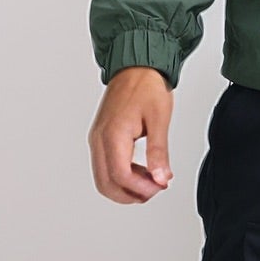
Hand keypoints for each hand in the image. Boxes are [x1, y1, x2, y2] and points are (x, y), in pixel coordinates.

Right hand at [88, 66, 174, 204]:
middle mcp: (100, 138)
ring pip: (103, 178)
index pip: (120, 175)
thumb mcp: (159, 119)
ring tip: (150, 181)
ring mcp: (97, 138)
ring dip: (125, 188)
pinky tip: (141, 171)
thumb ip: (159, 152)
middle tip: (154, 189)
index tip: (160, 186)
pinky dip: (121, 176)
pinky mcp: (101, 137)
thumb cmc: (147, 87)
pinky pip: (104, 166)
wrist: (136, 66)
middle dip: (130, 194)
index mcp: (113, 134)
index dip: (141, 188)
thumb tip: (162, 178)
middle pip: (106, 183)